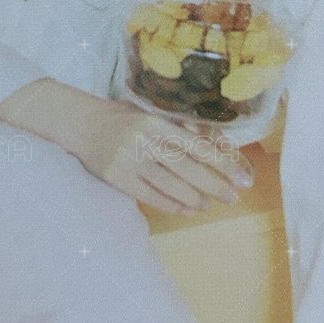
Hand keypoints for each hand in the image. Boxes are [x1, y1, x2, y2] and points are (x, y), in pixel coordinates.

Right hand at [68, 95, 254, 216]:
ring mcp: (129, 161)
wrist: (81, 124)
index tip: (242, 177)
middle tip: (233, 196)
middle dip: (214, 185)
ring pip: (170, 186)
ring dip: (194, 198)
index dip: (222, 163)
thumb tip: (217, 145)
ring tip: (209, 204)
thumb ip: (179, 128)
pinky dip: (171, 204)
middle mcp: (144, 141)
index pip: (196, 145)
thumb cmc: (123, 117)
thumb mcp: (151, 114)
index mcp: (155, 122)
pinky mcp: (117, 178)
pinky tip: (186, 208)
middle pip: (186, 169)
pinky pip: (150, 196)